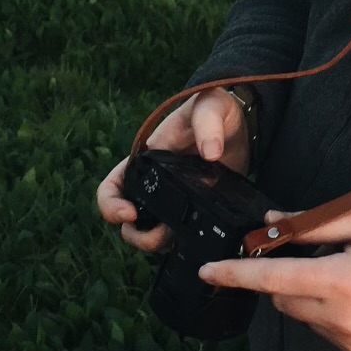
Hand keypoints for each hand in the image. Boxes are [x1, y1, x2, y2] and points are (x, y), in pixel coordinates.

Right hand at [95, 87, 250, 254]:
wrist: (240, 125)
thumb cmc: (215, 109)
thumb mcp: (210, 107)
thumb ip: (208, 123)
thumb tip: (210, 152)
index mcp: (145, 160)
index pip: (111, 187)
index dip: (110, 205)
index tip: (130, 214)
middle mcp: (154, 184)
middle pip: (127, 222)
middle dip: (138, 236)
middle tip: (163, 236)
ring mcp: (173, 200)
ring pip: (149, 234)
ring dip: (157, 244)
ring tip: (178, 240)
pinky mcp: (194, 210)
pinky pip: (178, 235)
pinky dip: (181, 244)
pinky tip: (195, 241)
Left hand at [199, 204, 350, 350]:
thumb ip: (315, 221)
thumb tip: (272, 222)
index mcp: (337, 280)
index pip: (271, 277)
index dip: (235, 274)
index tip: (206, 271)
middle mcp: (336, 318)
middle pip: (281, 296)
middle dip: (283, 273)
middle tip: (317, 249)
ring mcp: (346, 340)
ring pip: (299, 313)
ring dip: (305, 291)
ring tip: (348, 271)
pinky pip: (321, 328)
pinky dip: (324, 309)